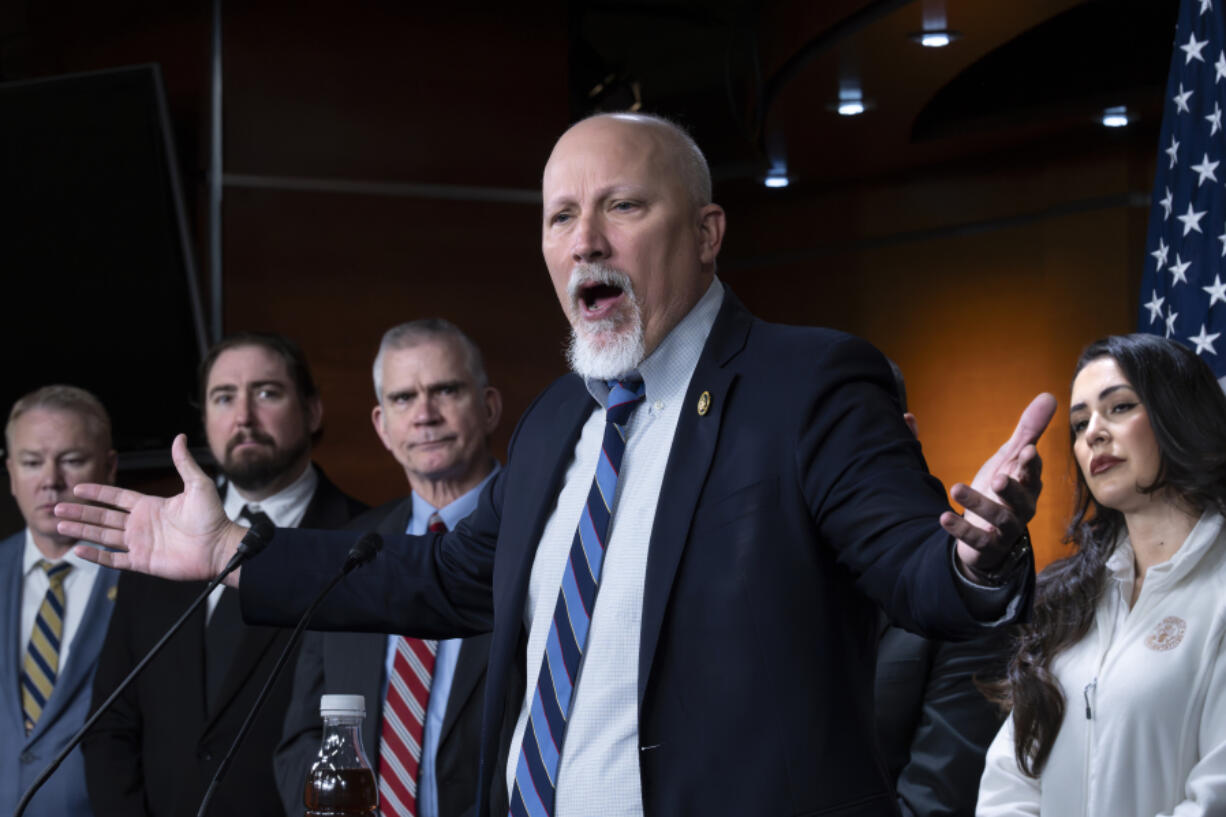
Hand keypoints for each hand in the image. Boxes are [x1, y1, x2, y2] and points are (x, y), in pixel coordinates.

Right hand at [54, 434, 246, 582]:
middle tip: (57, 507)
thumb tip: (179, 438)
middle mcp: (141, 524)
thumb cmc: (213, 517)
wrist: (220, 547)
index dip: (97, 493)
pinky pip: (114, 559)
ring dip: (81, 530)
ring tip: (60, 524)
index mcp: (150, 506)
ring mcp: (140, 543)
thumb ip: (183, 463)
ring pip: (103, 536)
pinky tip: (79, 550)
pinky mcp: (142, 561)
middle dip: (80, 512)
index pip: (116, 497)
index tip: (78, 488)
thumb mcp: (198, 485)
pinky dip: (96, 556)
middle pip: (103, 516)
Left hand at [941, 393, 1056, 580]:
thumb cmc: (1002, 490)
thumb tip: (1048, 396)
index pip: (1032, 472)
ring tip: (956, 488)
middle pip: (1021, 498)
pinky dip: (960, 529)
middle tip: (998, 477)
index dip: (1030, 463)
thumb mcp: (1011, 458)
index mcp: (1028, 484)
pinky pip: (976, 539)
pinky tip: (943, 518)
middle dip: (1012, 488)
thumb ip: (1027, 430)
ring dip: (978, 503)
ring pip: (998, 518)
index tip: (1027, 450)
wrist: (988, 536)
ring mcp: (1006, 529)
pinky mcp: (987, 545)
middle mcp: (1022, 507)